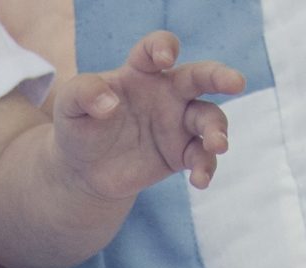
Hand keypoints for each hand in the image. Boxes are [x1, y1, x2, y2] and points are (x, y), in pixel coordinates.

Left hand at [51, 32, 243, 200]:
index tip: (165, 59)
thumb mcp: (69, 107)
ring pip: (209, 118)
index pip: (156, 50)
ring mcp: (178, 123)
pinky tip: (200, 181)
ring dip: (217, 130)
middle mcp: (166, 93)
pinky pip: (201, 157)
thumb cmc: (80, 127)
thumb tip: (109, 103)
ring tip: (217, 145)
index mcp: (140, 73)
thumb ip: (84, 94)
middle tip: (236, 82)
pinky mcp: (181, 153)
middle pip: (200, 76)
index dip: (163, 48)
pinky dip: (205, 167)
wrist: (85, 170)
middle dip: (220, 76)